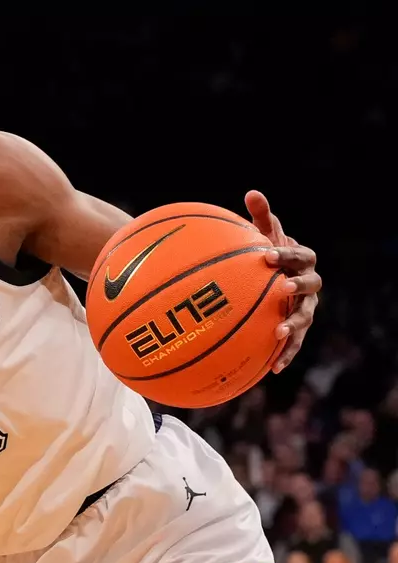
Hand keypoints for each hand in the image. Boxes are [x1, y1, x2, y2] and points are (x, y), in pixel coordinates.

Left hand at [246, 190, 319, 373]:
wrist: (275, 277)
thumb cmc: (266, 255)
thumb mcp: (263, 236)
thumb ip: (261, 218)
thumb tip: (252, 192)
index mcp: (301, 261)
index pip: (300, 256)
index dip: (287, 255)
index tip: (267, 254)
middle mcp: (309, 286)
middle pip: (310, 286)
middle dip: (297, 287)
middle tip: (281, 288)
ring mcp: (305, 308)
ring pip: (305, 317)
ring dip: (294, 326)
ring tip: (278, 334)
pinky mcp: (296, 330)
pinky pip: (294, 344)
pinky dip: (286, 355)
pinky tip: (274, 370)